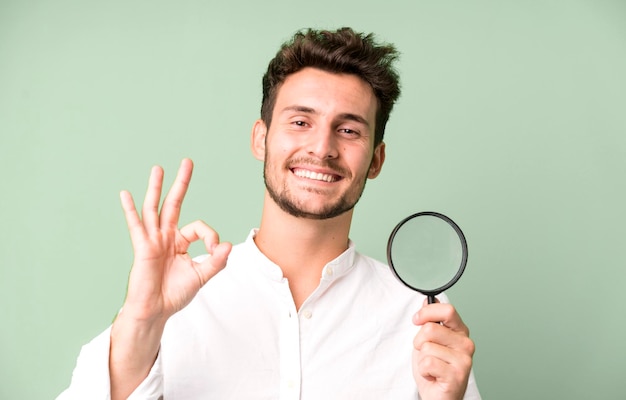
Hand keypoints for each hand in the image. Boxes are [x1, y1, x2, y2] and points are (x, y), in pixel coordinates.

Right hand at [119, 158, 231, 322]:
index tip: (216, 250)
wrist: (156, 311)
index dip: (210, 236)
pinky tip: (125, 194)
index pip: (198, 227)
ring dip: (156, 188)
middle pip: (174, 204)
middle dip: (181, 183)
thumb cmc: (175, 295)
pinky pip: (136, 226)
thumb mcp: (201, 276)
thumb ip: (216, 261)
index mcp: (180, 242)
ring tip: (158, 168)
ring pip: (154, 208)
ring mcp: (153, 240)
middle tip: (187, 162)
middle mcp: (166, 237)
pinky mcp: (142, 248)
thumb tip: (228, 244)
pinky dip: (130, 210)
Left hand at [412, 301, 474, 399]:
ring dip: (421, 359)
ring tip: (432, 367)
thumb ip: (430, 321)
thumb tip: (427, 301)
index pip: (447, 310)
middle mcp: (466, 344)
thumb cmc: (434, 369)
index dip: (427, 312)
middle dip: (419, 342)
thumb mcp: (428, 340)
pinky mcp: (457, 375)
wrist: (437, 396)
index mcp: (460, 332)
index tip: (417, 319)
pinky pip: (427, 363)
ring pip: (427, 347)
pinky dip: (423, 371)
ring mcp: (464, 360)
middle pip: (430, 329)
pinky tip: (433, 376)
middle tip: (426, 354)